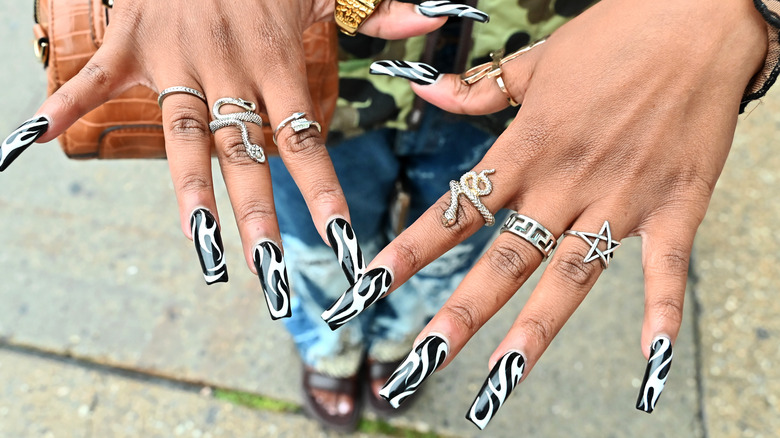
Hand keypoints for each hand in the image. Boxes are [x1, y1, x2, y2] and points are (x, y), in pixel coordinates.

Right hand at [0, 0, 452, 301]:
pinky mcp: (133, 39)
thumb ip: (377, 8)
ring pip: (181, 133)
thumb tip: (420, 27)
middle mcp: (230, 67)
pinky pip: (96, 76)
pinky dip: (64, 103)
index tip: (340, 246)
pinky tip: (35, 138)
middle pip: (245, 154)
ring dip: (189, 193)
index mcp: (278, 60)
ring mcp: (178, 57)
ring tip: (200, 248)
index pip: (304, 141)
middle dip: (259, 216)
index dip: (323, 195)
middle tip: (270, 275)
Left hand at [322, 0, 767, 424]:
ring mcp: (620, 197)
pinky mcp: (675, 204)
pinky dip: (660, 313)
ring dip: (536, 329)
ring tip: (503, 377)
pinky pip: (666, 268)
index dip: (411, 250)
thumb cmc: (616, 33)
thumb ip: (480, 87)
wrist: (700, 19)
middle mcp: (566, 181)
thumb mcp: (538, 60)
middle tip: (424, 357)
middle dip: (461, 311)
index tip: (371, 285)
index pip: (458, 209)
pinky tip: (651, 362)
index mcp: (527, 146)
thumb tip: (426, 94)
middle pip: (505, 257)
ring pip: (571, 274)